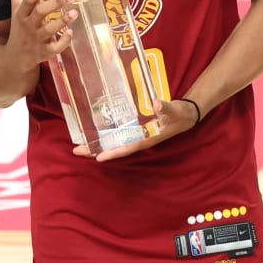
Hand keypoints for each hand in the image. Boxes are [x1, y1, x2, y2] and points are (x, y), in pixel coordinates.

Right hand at [8, 0, 77, 71]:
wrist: (16, 56)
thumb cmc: (20, 26)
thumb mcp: (19, 7)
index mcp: (21, 13)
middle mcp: (28, 25)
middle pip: (40, 12)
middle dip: (55, 3)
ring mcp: (37, 39)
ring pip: (49, 30)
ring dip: (63, 21)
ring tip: (75, 12)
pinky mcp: (45, 52)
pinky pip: (55, 47)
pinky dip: (64, 41)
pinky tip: (71, 32)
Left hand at [75, 98, 198, 161]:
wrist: (186, 114)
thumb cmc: (180, 114)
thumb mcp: (175, 110)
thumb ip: (166, 107)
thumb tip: (156, 104)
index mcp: (147, 138)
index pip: (128, 148)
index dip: (114, 152)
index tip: (98, 158)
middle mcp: (139, 139)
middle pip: (116, 148)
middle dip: (96, 150)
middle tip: (76, 151)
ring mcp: (136, 135)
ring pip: (114, 142)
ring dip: (98, 144)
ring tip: (80, 145)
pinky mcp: (136, 129)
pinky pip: (119, 135)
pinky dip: (107, 135)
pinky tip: (95, 132)